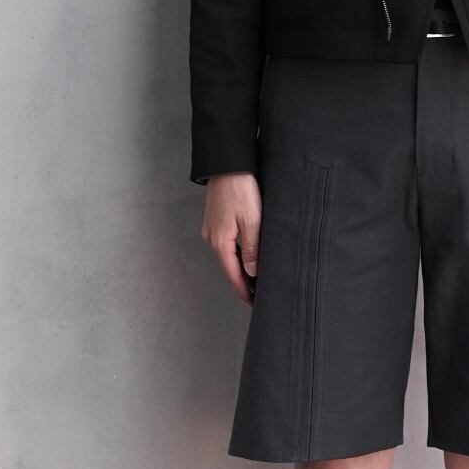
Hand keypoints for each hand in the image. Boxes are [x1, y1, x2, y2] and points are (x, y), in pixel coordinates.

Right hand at [201, 172, 261, 304]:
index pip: (232, 275)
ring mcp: (211, 229)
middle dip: (242, 282)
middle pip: (228, 268)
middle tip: (257, 295)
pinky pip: (226, 244)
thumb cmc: (241, 190)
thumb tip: (252, 273)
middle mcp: (212, 238)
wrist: (227, 165)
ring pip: (227, 256)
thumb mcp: (252, 221)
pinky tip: (246, 256)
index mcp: (221, 242)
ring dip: (239, 268)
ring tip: (254, 279)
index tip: (253, 303)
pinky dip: (236, 254)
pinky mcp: (215, 221)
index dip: (243, 291)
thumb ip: (252, 249)